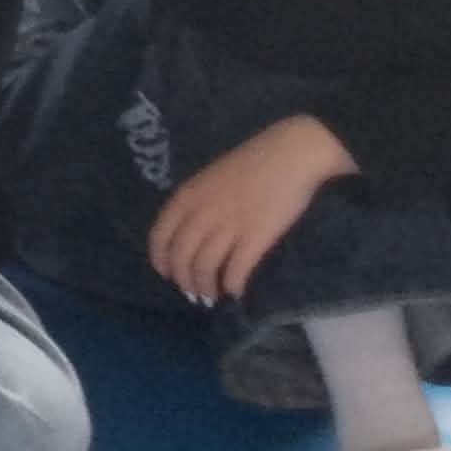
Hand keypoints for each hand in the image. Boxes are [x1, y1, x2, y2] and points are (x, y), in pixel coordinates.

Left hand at [150, 113, 355, 304]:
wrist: (290, 154)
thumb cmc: (252, 163)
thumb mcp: (210, 178)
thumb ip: (197, 202)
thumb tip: (191, 231)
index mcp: (187, 196)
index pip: (160, 237)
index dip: (160, 260)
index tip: (166, 274)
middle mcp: (201, 213)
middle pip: (181, 257)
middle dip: (184, 280)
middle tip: (193, 292)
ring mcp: (228, 226)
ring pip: (204, 267)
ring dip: (205, 287)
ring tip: (211, 296)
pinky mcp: (256, 237)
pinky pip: (236, 270)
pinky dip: (232, 285)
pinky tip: (235, 291)